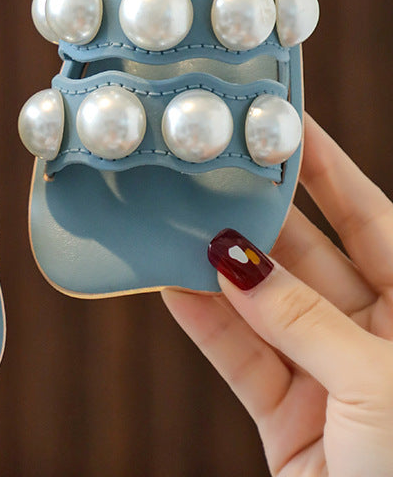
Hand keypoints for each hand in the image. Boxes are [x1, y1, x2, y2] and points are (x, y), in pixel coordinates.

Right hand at [164, 115, 392, 476]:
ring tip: (175, 224)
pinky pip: (240, 357)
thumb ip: (303, 318)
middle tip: (211, 175)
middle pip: (309, 257)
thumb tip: (236, 262)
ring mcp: (329, 376)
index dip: (327, 169)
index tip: (283, 124)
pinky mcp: (289, 417)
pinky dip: (204, 323)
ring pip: (264, 305)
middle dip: (258, 217)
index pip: (372, 219)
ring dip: (218, 269)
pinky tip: (170, 284)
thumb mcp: (380, 385)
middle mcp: (378, 336)